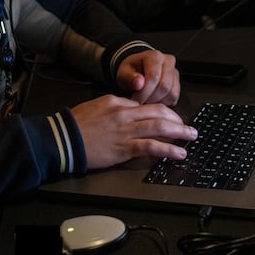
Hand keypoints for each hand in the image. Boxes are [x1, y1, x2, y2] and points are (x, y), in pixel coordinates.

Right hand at [71, 94, 196, 168]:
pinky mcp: (124, 148)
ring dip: (179, 132)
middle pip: (158, 111)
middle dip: (177, 118)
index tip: (170, 118)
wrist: (63, 138)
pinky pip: (151, 146)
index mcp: (118, 102)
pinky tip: (178, 153)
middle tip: (187, 126)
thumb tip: (129, 111)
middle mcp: (125, 114)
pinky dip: (168, 149)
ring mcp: (126, 131)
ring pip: (159, 127)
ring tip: (190, 136)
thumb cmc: (76, 125)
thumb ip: (114, 108)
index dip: (162, 112)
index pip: (146, 105)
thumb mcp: (96, 107)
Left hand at [117, 50, 180, 104]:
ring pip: (171, 93)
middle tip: (140, 102)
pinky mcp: (177, 83)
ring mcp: (174, 73)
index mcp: (155, 56)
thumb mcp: (124, 72)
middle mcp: (168, 62)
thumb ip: (129, 78)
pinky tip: (153, 100)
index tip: (135, 99)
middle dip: (151, 98)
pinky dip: (163, 102)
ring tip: (145, 101)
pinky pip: (174, 97)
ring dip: (157, 101)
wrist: (137, 70)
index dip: (144, 91)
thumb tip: (139, 83)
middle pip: (164, 85)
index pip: (154, 76)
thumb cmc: (131, 70)